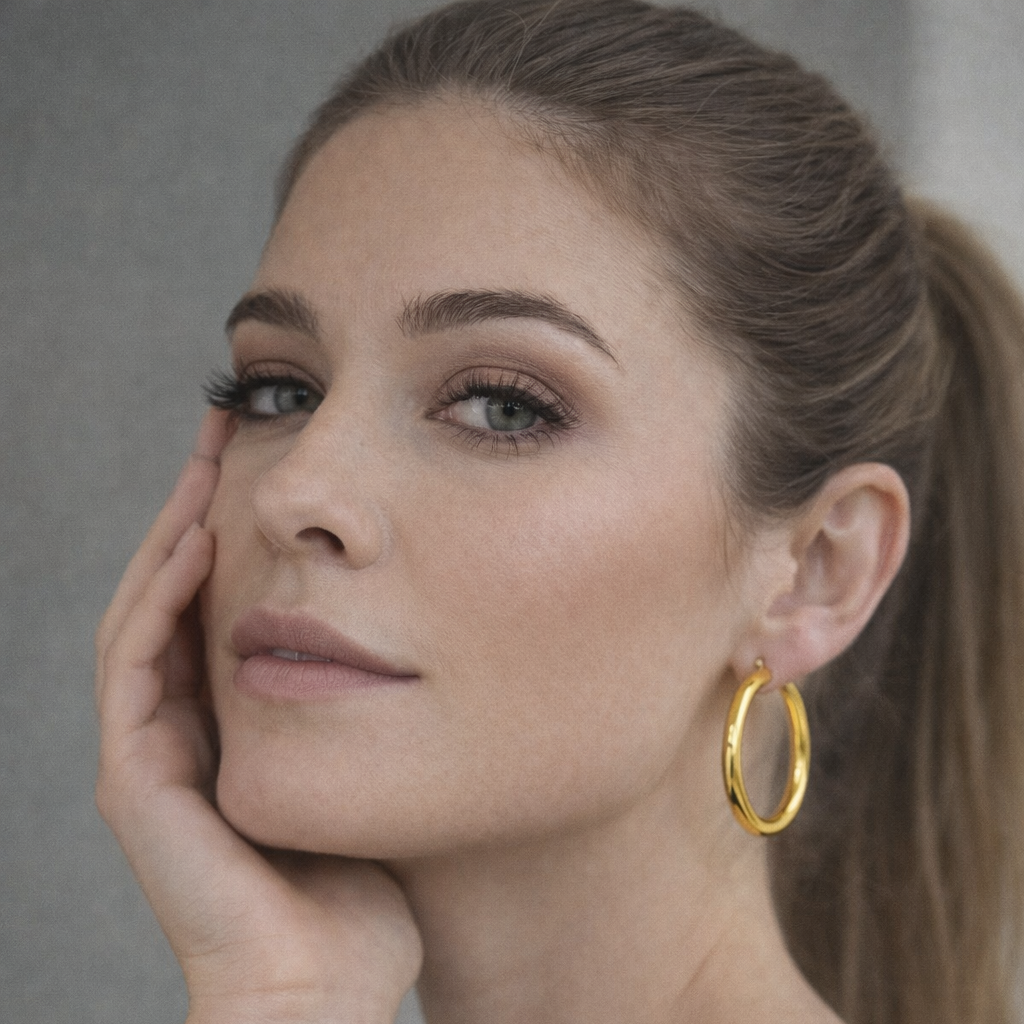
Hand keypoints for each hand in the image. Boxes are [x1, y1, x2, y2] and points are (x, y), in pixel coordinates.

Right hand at [95, 411, 422, 1023]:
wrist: (327, 981)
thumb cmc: (369, 876)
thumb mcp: (378, 758)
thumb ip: (381, 694)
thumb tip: (435, 622)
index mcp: (236, 716)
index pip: (226, 598)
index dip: (242, 521)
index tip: (276, 452)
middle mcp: (186, 723)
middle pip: (182, 588)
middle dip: (200, 504)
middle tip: (232, 425)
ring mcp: (154, 748)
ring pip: (151, 612)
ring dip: (175, 530)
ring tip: (208, 456)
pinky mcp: (138, 777)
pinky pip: (137, 668)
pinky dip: (162, 601)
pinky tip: (197, 541)